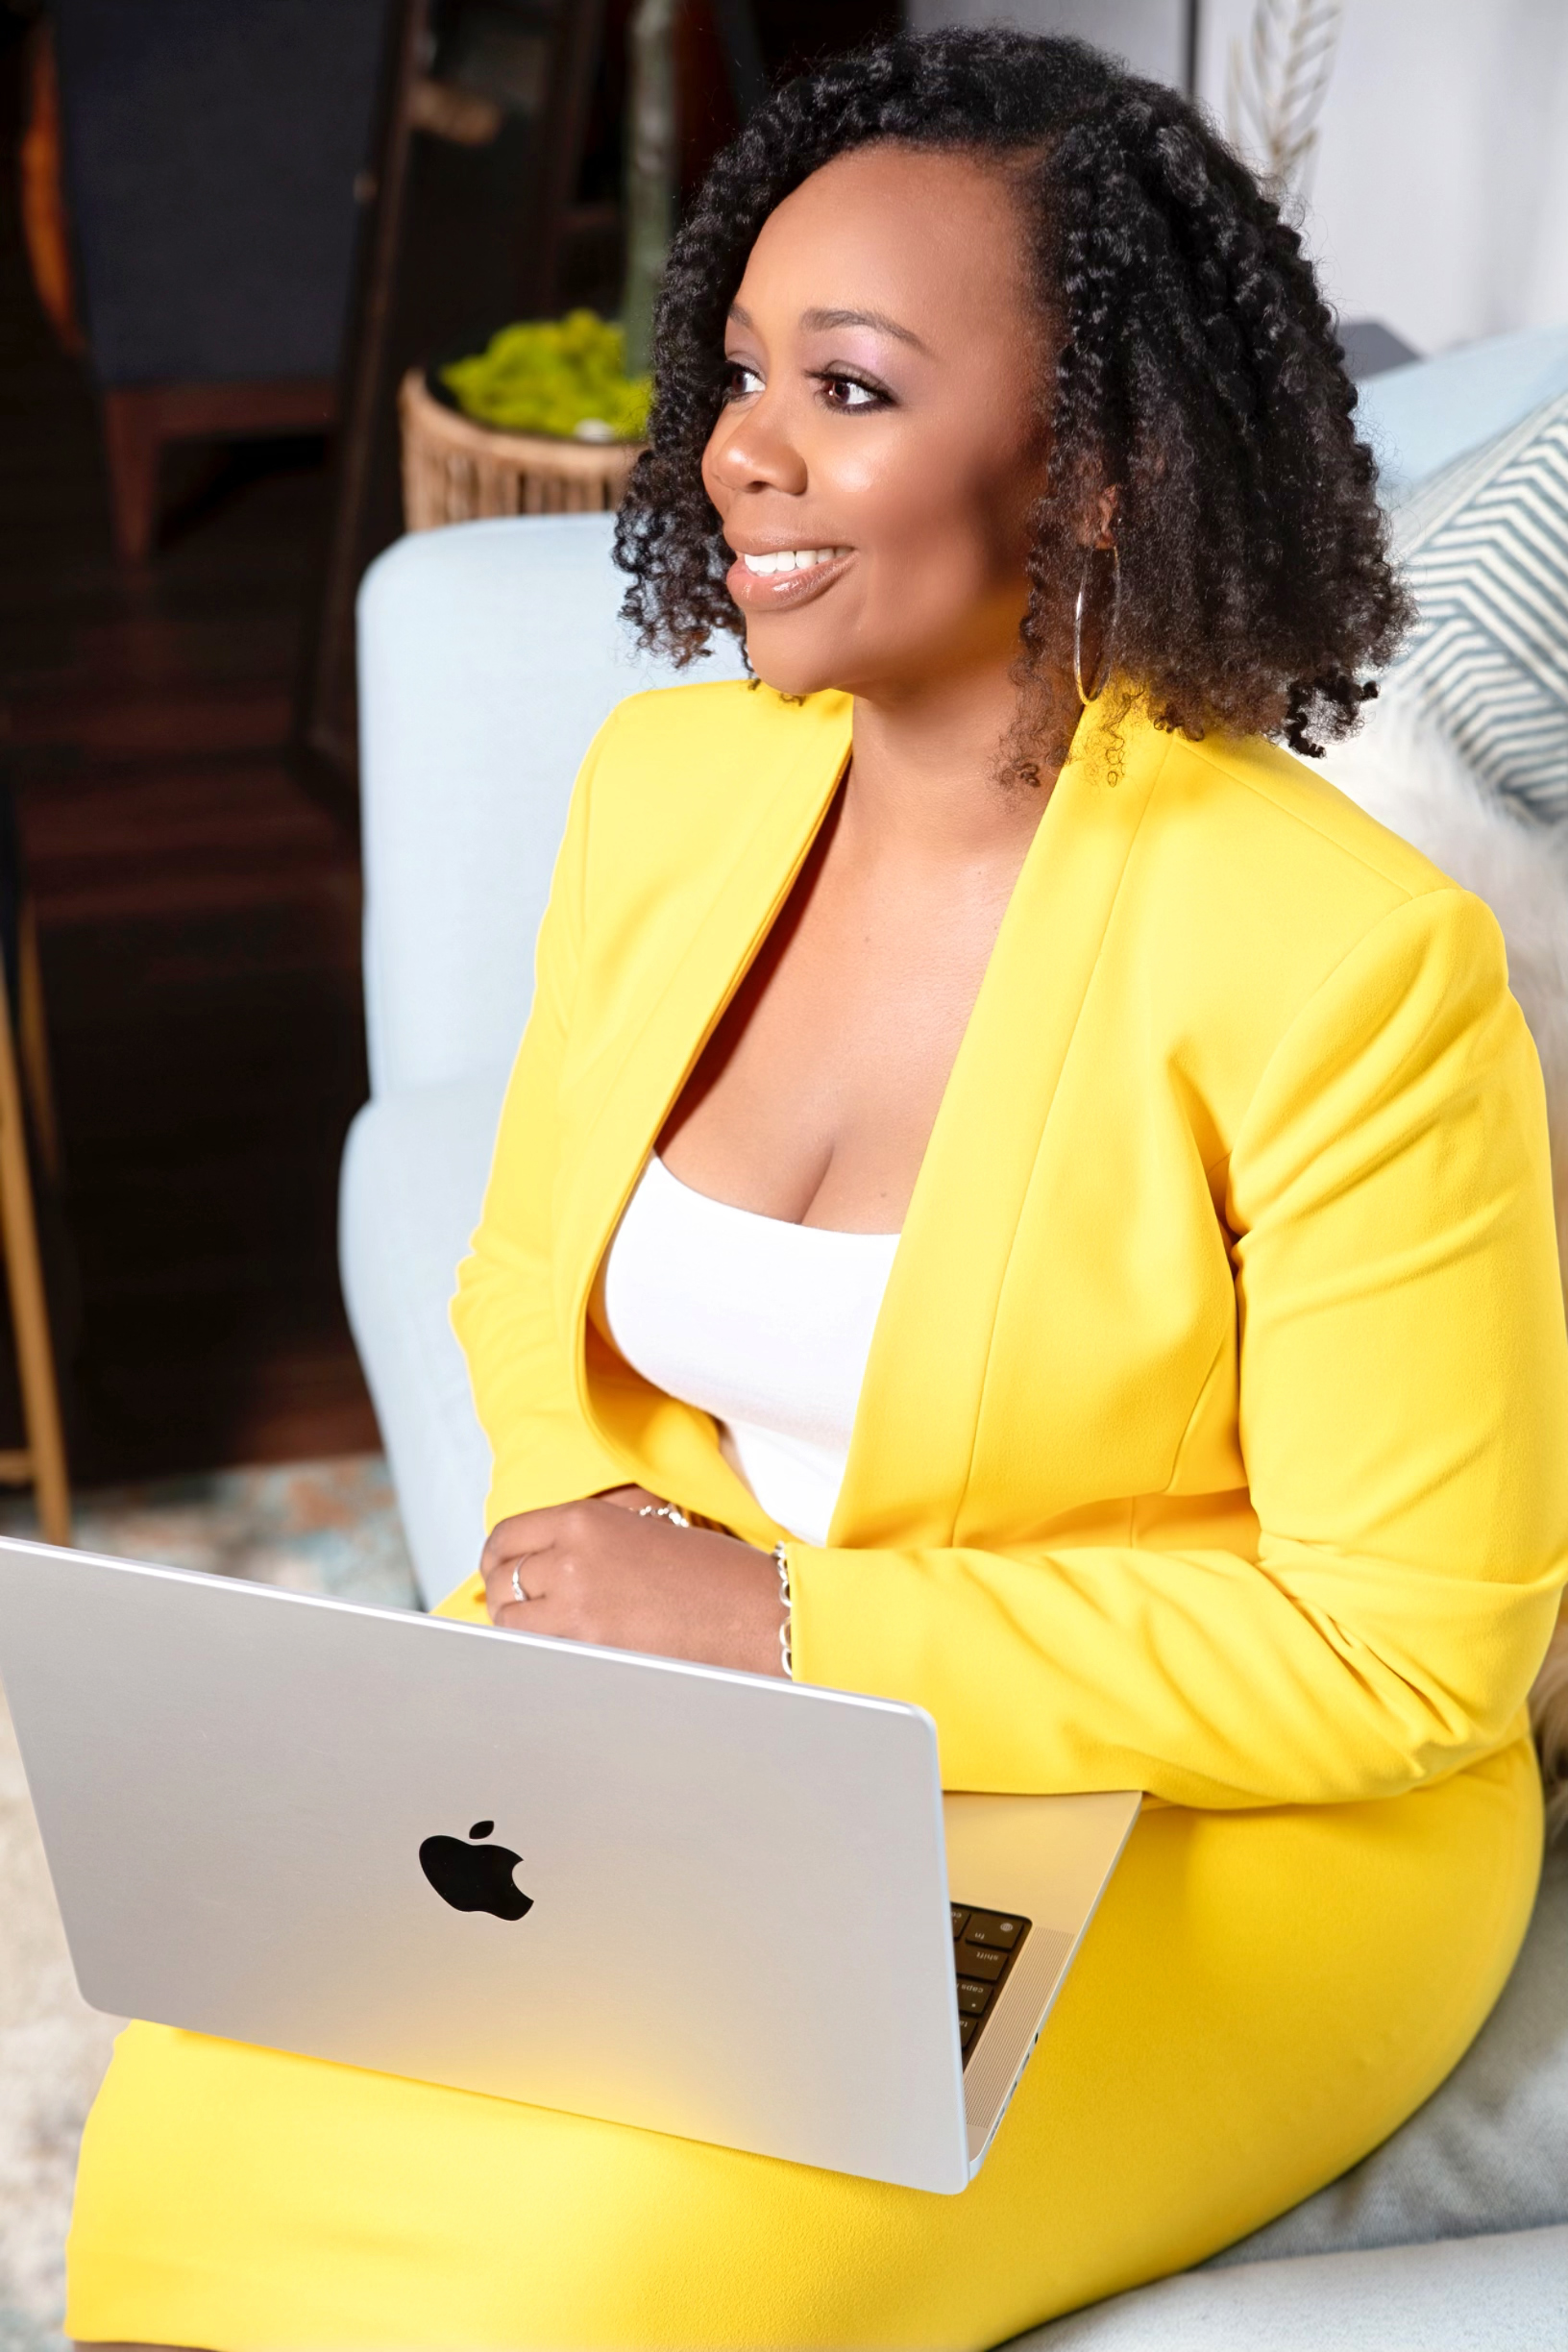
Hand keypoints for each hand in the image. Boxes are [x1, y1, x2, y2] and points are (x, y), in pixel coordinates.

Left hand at [481, 1495, 785, 1675]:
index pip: (506, 1537)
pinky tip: (565, 1648)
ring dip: (520, 1625)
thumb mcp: (644, 1525)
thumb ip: (589, 1534)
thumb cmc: (712, 1570)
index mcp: (583, 1521)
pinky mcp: (590, 1651)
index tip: (497, 1567)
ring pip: (512, 1622)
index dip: (495, 1557)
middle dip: (503, 1593)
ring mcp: (576, 1611)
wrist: (753, 1611)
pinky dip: (543, 1651)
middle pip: (501, 1581)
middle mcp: (570, 1561)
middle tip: (515, 1603)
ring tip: (544, 1628)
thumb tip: (542, 1553)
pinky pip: (540, 1652)